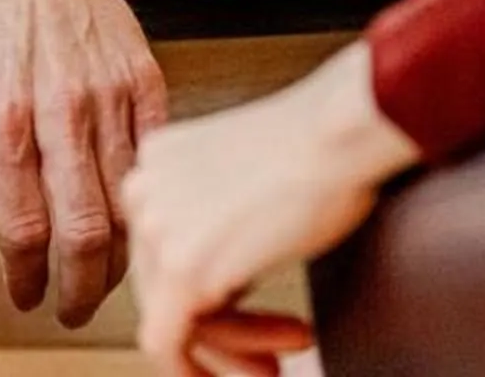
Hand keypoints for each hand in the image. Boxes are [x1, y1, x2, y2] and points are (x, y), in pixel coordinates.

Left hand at [0, 0, 167, 326]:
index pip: (23, 230)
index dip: (26, 278)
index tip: (25, 295)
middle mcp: (56, 108)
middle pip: (83, 230)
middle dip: (80, 287)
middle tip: (71, 307)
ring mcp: (107, 92)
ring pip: (127, 202)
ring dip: (117, 255)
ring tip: (102, 275)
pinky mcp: (144, 75)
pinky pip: (153, 156)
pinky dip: (145, 196)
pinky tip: (132, 215)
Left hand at [126, 42, 421, 376]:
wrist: (340, 131)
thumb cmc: (320, 145)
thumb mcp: (246, 178)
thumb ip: (218, 214)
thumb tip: (223, 279)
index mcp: (157, 162)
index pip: (164, 247)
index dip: (207, 291)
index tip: (247, 310)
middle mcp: (143, 188)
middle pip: (163, 284)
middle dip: (220, 327)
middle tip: (268, 353)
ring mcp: (156, 228)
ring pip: (170, 316)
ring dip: (233, 348)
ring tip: (278, 362)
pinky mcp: (182, 268)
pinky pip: (168, 343)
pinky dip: (205, 371)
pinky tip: (263, 367)